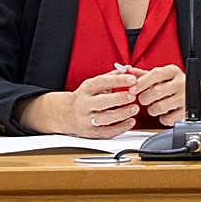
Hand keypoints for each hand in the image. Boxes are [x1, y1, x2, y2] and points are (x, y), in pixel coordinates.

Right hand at [17, 69, 138, 137]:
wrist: (66, 114)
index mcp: (86, 89)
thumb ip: (113, 76)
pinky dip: (120, 128)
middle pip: (101, 102)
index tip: (132, 79)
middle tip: (133, 95)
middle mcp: (84, 104)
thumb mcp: (95, 84)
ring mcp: (86, 119)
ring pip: (104, 118)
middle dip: (118, 98)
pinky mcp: (91, 132)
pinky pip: (106, 132)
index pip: (101, 82)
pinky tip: (131, 121)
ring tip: (135, 108)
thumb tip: (128, 69)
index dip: (118, 80)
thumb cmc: (86, 97)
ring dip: (121, 114)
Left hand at [128, 64, 200, 125]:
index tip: (132, 89)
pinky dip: (163, 119)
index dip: (140, 83)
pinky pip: (167, 119)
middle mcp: (180, 82)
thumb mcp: (163, 76)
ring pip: (159, 107)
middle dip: (145, 99)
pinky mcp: (187, 112)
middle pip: (154, 92)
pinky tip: (166, 113)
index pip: (153, 75)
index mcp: (172, 71)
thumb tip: (125, 70)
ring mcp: (185, 97)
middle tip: (146, 100)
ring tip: (156, 107)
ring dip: (153, 110)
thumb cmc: (178, 86)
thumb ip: (143, 74)